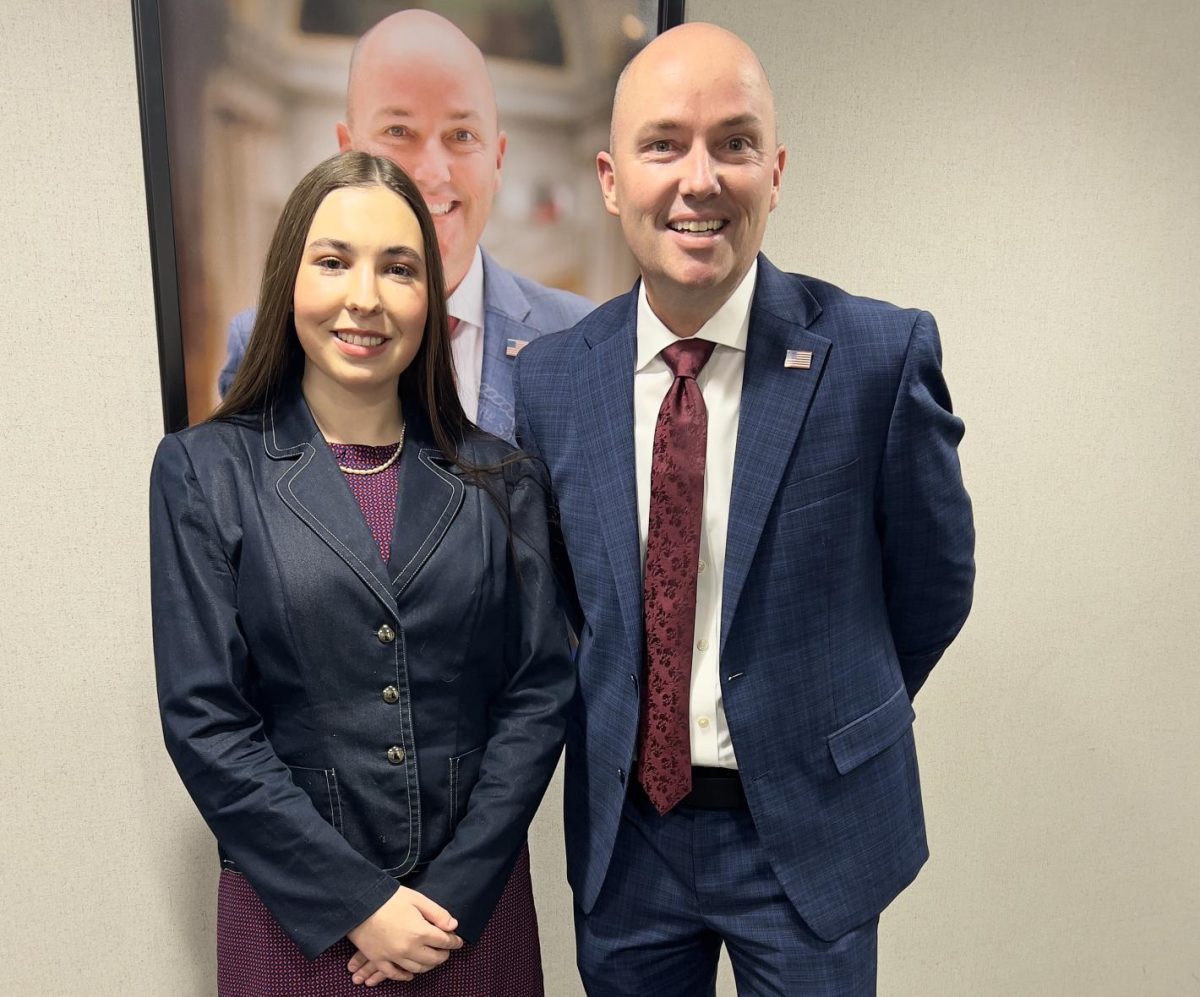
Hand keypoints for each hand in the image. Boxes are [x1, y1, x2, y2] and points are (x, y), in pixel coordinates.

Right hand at [346, 886, 462, 982]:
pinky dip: (404, 976)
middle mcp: (409, 949)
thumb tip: (453, 926)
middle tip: (446, 950)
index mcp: (420, 932)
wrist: (359, 903)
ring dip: (427, 966)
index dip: (454, 942)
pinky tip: (410, 974)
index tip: (458, 941)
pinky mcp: (379, 959)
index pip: (444, 942)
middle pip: (433, 959)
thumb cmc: (390, 898)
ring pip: (417, 968)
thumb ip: (437, 913)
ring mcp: (393, 957)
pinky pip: (394, 974)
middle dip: (443, 955)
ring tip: (432, 960)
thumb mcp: (417, 899)